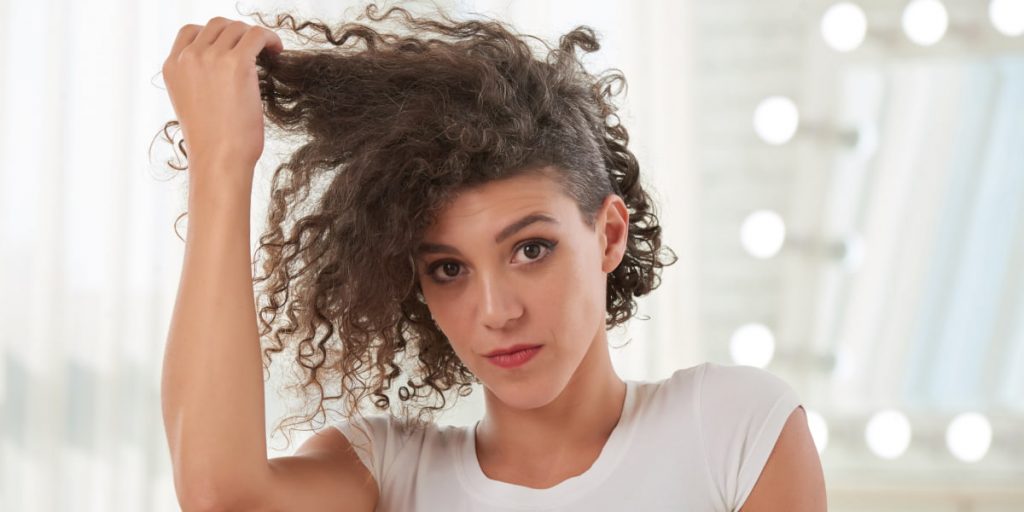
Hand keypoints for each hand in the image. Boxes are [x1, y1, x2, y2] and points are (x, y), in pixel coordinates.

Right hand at [162, 17, 283, 176]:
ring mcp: (210, 58)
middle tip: (255, 50)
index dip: (216, 35)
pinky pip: (257, 34)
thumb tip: (224, 68)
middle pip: (217, 25)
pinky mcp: (236, 63)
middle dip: (238, 34)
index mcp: (172, 67)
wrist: (218, 159)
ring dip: (255, 37)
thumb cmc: (212, 142)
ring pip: (237, 28)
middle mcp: (188, 58)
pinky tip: (277, 51)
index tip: (233, 48)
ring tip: (268, 52)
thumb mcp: (193, 104)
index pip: (191, 32)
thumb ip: (199, 79)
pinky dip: (270, 38)